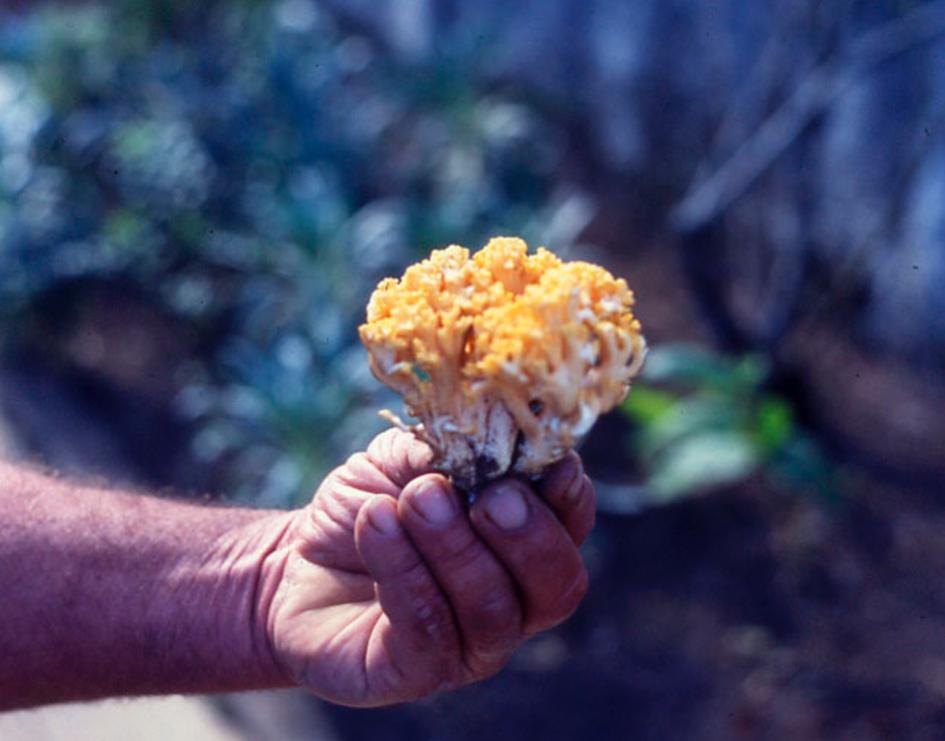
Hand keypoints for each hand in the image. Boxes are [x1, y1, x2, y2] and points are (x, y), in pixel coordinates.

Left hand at [262, 429, 595, 706]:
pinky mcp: (417, 672)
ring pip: (492, 608)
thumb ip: (452, 449)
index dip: (570, 498)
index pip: (571, 527)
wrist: (298, 558)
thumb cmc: (371, 505)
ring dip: (454, 546)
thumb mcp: (407, 459)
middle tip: (488, 495)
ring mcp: (469, 644)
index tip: (551, 465)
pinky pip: (429, 630)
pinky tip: (376, 524)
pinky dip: (403, 570)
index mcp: (522, 544)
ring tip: (414, 499)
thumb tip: (488, 433)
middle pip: (557, 584)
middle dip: (528, 535)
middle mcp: (512, 601)